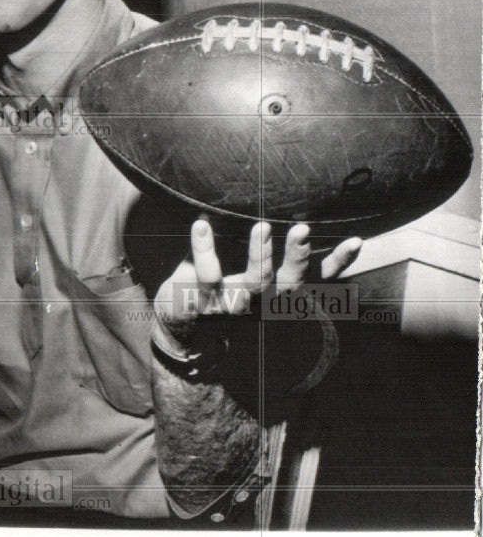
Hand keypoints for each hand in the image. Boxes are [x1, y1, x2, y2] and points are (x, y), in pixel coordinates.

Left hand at [153, 219, 362, 357]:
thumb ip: (268, 249)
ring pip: (253, 284)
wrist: (180, 323)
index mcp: (277, 293)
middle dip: (297, 257)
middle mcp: (262, 303)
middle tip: (302, 229)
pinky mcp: (202, 303)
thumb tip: (294, 214)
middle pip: (289, 284)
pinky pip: (206, 276)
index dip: (338, 263)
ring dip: (259, 256)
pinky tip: (201, 225)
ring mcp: (233, 306)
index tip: (356, 240)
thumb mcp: (250, 271)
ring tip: (261, 227)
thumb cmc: (222, 286)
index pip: (316, 278)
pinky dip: (204, 250)